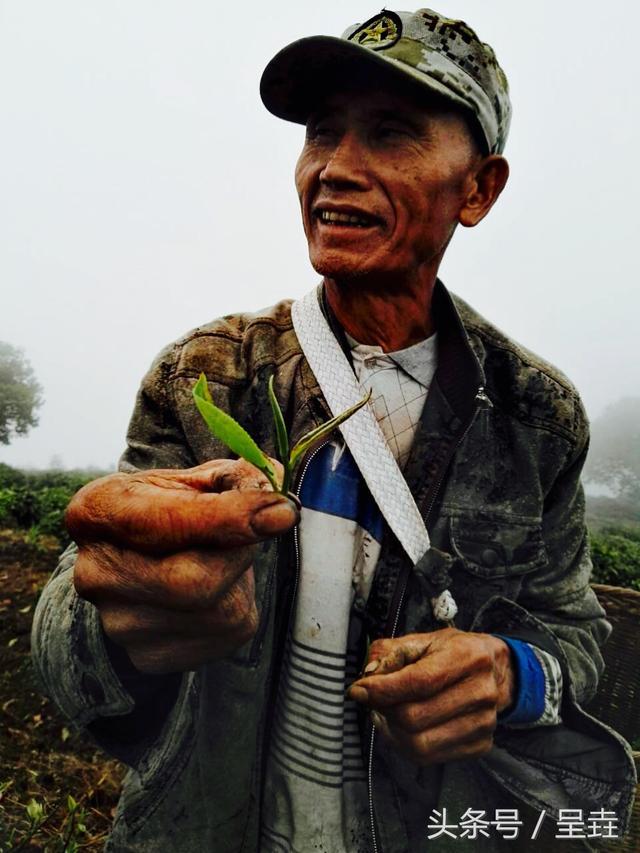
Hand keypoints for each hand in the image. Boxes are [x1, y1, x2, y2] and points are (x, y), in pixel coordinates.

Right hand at [67, 459, 298, 673]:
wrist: (140, 562)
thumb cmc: (172, 509)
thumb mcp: (196, 479)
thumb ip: (238, 478)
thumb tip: (277, 498)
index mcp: (97, 511)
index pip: (168, 522)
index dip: (231, 518)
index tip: (282, 511)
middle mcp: (95, 573)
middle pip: (193, 581)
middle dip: (239, 552)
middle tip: (252, 531)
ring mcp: (119, 623)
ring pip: (217, 609)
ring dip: (241, 578)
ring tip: (223, 558)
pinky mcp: (150, 656)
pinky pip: (226, 634)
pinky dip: (239, 605)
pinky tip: (220, 588)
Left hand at [347, 628, 514, 764]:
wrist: (496, 671)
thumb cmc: (454, 652)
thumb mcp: (424, 640)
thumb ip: (391, 651)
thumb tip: (368, 674)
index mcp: (467, 656)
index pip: (418, 681)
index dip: (382, 689)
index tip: (358, 689)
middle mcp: (481, 691)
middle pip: (414, 717)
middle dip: (384, 710)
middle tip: (374, 699)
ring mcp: (484, 723)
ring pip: (419, 744)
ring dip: (392, 731)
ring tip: (387, 713)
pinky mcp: (480, 745)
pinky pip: (430, 757)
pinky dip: (406, 745)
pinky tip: (404, 727)